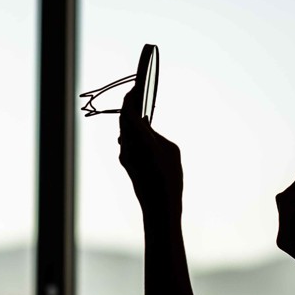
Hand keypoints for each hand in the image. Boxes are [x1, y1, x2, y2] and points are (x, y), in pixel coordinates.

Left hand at [118, 85, 182, 215]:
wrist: (159, 208)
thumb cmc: (170, 179)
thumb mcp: (171, 150)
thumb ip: (156, 134)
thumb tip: (144, 128)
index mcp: (140, 139)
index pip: (128, 110)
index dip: (131, 96)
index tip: (137, 86)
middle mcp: (127, 146)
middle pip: (124, 119)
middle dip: (130, 105)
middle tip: (139, 94)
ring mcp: (125, 156)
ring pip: (124, 130)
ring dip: (130, 119)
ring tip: (141, 110)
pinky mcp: (126, 164)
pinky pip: (127, 141)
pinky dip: (133, 132)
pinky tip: (142, 131)